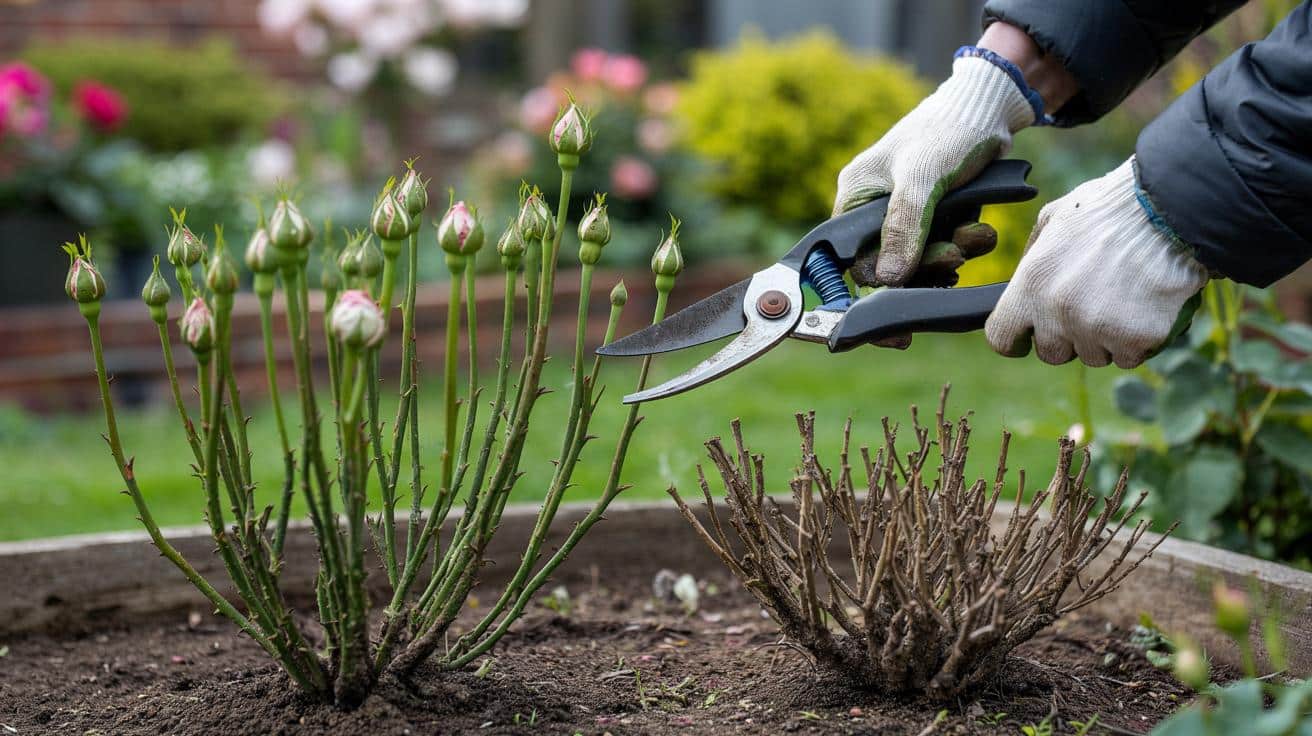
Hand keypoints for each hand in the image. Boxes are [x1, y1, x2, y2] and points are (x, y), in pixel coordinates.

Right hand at [834, 55, 1034, 285]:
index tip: (910, 277)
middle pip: (892, 259)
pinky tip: (981, 230)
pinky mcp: (937, 212)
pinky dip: (966, 241)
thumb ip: (902, 229)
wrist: (990, 108)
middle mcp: (877, 206)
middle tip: (953, 254)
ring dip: (953, 250)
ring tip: (975, 235)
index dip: (879, 271)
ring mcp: (908, 210)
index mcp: (857, 195)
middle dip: (927, 261)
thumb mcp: (920, 181)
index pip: (854, 253)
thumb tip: (888, 279)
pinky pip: (946, 241)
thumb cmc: (946, 132)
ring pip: (924, 254)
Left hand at [984, 157, 1208, 367]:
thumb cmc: (1110, 209)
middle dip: (1067, 337)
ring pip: (1093, 357)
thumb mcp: (1054, 221)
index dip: (1016, 339)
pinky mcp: (1136, 339)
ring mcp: (1098, 329)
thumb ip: (1031, 259)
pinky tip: (1146, 306)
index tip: (1028, 336)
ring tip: (1124, 297)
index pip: (1001, 337)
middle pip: (1051, 353)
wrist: (1171, 208)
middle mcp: (1058, 312)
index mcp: (1031, 284)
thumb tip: (1019, 287)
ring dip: (1104, 338)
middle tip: (1091, 304)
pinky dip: (1137, 340)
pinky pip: (1129, 356)